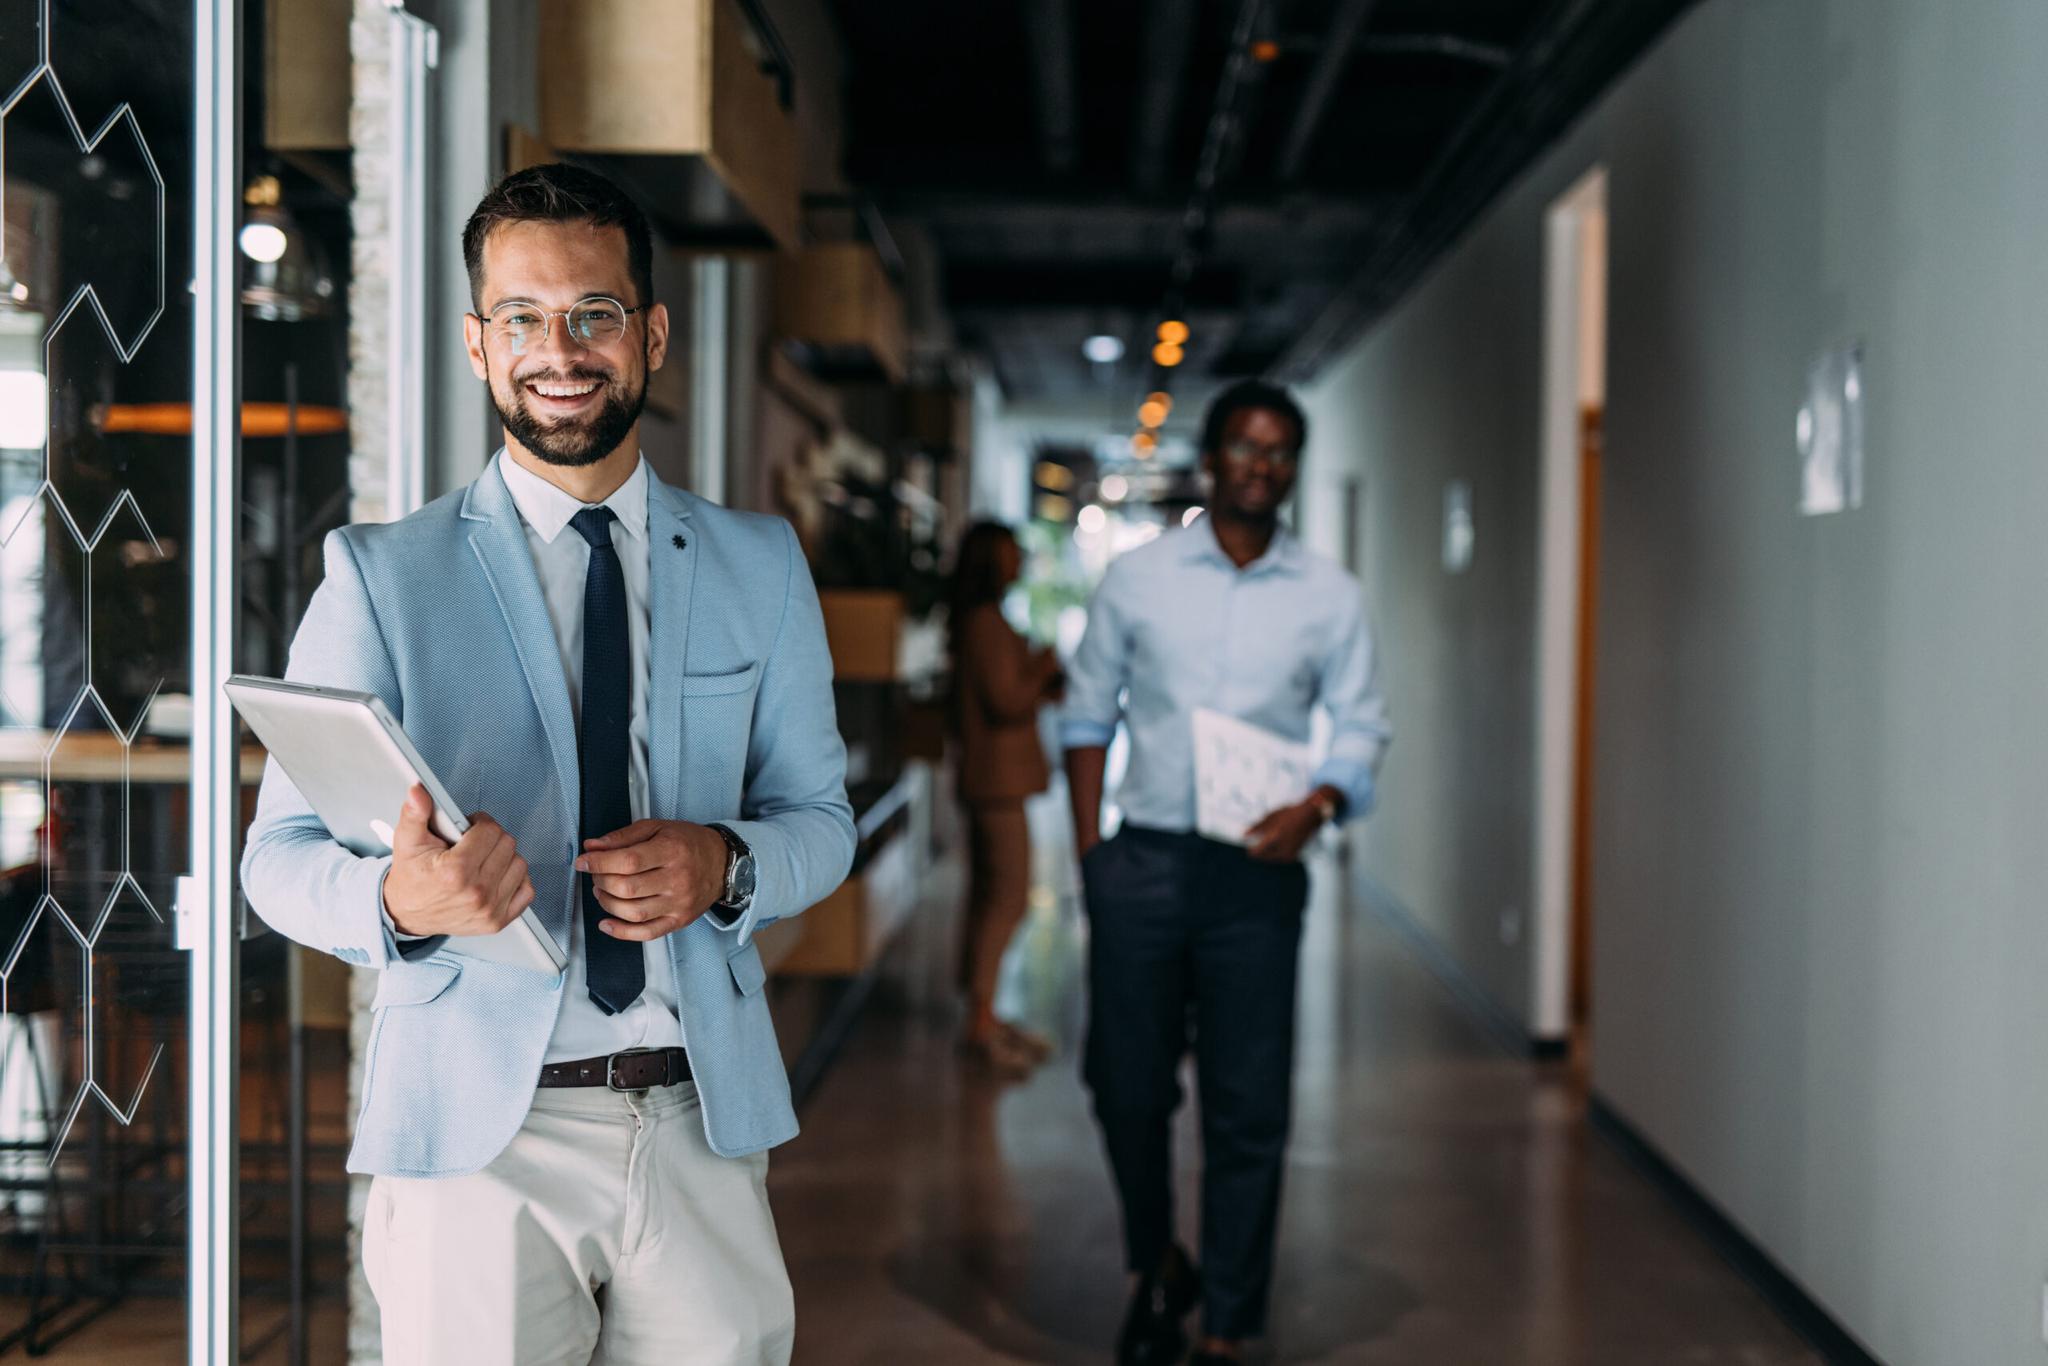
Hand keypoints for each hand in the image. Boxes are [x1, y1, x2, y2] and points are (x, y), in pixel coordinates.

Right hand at [381, 785, 533, 936]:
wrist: (406, 914)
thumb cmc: (411, 878)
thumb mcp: (406, 841)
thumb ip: (414, 813)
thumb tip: (418, 791)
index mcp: (455, 871)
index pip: (490, 831)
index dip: (480, 823)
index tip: (471, 827)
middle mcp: (476, 893)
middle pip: (507, 845)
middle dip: (492, 838)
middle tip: (474, 843)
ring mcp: (489, 910)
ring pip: (520, 865)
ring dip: (504, 858)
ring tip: (483, 859)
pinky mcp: (497, 921)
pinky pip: (526, 892)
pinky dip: (516, 881)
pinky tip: (497, 875)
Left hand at [574, 820, 729, 941]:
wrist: (723, 862)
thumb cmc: (689, 843)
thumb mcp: (658, 828)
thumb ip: (623, 836)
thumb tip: (592, 847)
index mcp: (671, 851)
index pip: (627, 861)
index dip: (599, 862)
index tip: (584, 861)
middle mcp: (677, 879)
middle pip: (627, 888)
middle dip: (601, 881)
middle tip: (596, 873)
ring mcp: (679, 903)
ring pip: (633, 912)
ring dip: (607, 903)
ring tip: (603, 891)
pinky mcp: (679, 920)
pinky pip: (647, 933)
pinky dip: (622, 932)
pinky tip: (607, 924)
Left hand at [1243, 800, 1325, 863]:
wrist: (1311, 816)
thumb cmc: (1291, 813)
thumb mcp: (1272, 816)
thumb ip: (1258, 826)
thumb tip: (1244, 835)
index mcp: (1277, 836)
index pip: (1258, 851)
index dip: (1252, 851)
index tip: (1248, 848)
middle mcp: (1284, 847)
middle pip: (1265, 857)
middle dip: (1259, 853)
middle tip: (1256, 847)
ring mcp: (1291, 852)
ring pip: (1273, 859)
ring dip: (1267, 854)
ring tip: (1267, 845)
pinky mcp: (1295, 855)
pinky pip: (1281, 858)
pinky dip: (1276, 854)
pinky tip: (1276, 847)